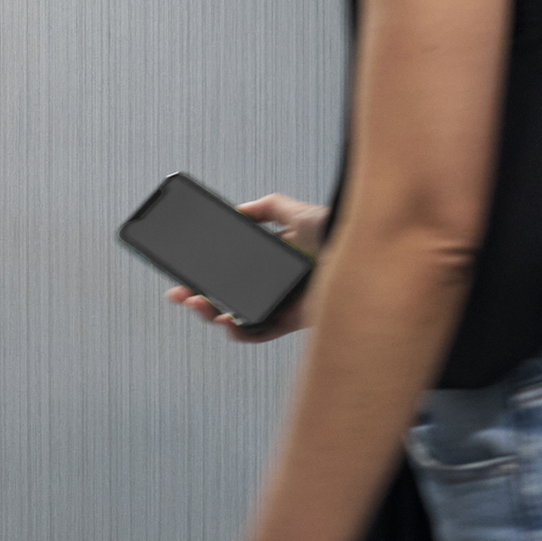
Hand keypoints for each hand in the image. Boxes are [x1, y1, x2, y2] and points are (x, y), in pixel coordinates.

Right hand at [165, 195, 327, 343]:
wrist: (362, 248)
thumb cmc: (338, 230)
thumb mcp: (296, 210)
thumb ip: (267, 207)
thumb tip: (237, 210)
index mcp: (278, 263)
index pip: (235, 273)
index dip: (209, 276)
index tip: (186, 275)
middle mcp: (280, 286)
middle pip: (232, 297)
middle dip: (200, 297)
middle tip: (179, 293)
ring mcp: (286, 305)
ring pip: (242, 317)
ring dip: (213, 314)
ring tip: (197, 305)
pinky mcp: (296, 322)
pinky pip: (263, 333)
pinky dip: (241, 331)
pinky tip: (226, 322)